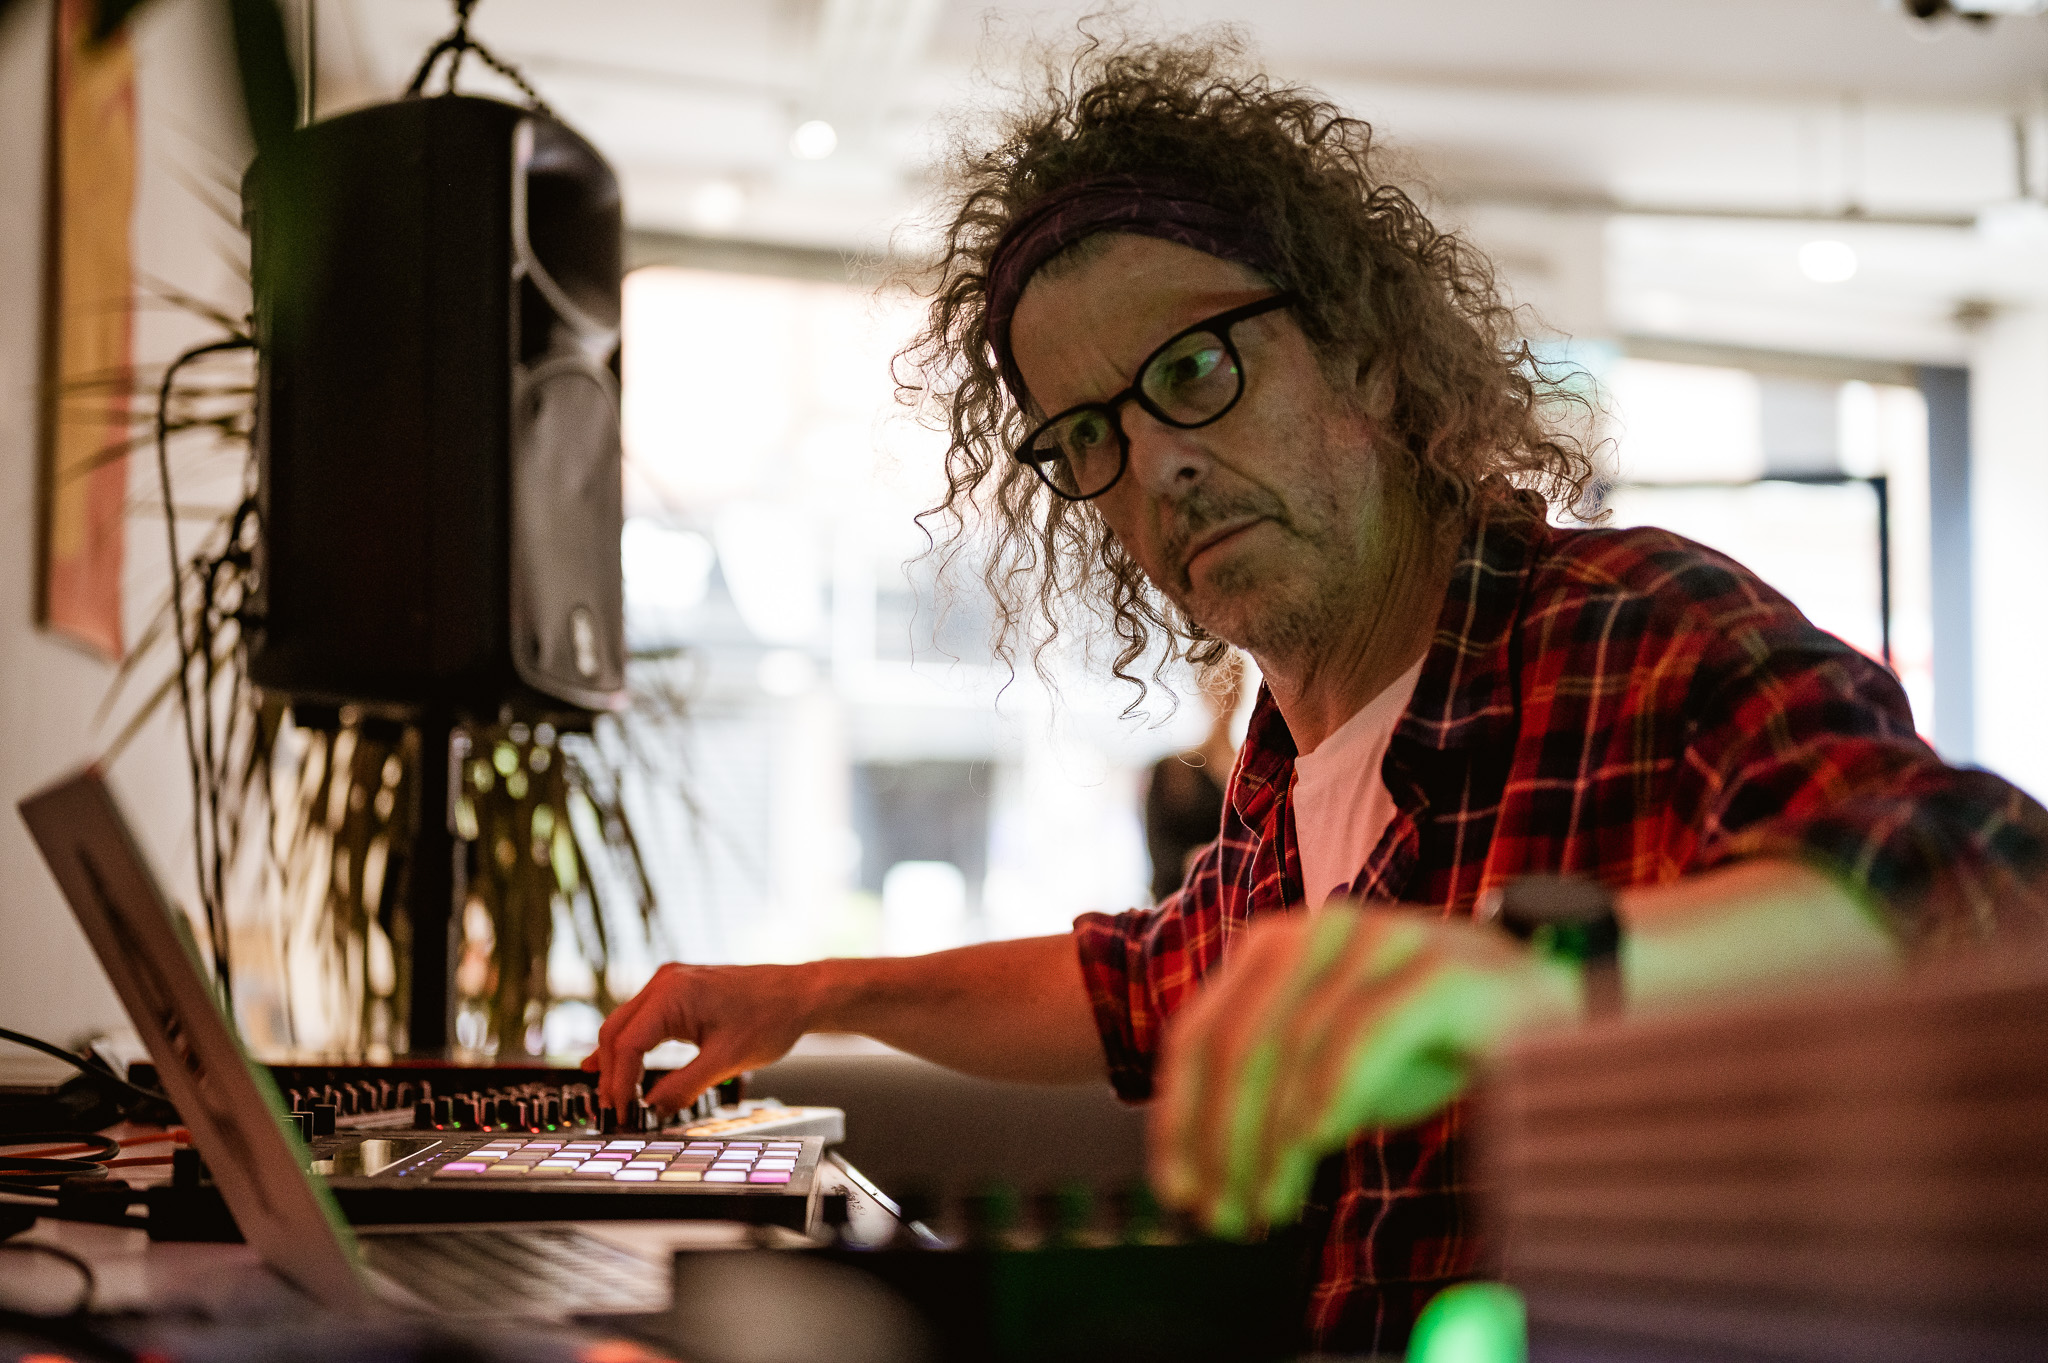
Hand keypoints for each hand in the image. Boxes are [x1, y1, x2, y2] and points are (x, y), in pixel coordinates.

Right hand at [580, 961, 820, 1117]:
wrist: (800, 993)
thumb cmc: (771, 1017)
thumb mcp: (726, 1061)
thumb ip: (684, 1086)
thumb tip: (652, 1110)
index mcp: (672, 993)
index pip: (628, 1043)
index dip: (618, 1082)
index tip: (620, 1112)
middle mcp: (664, 982)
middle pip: (617, 1031)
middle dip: (610, 1073)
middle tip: (611, 1110)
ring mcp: (670, 983)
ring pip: (626, 1025)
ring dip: (617, 1060)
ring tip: (611, 1096)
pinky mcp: (679, 991)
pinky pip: (643, 1019)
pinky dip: (630, 1045)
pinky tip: (613, 1064)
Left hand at [1149, 904, 1577, 1237]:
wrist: (1557, 1002)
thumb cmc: (1436, 1039)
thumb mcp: (1337, 1067)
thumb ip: (1276, 1098)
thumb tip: (1214, 1176)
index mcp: (1274, 948)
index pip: (1198, 1035)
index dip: (1178, 1120)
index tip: (1176, 1191)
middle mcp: (1316, 930)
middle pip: (1236, 1045)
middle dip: (1220, 1143)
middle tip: (1222, 1215)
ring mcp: (1378, 940)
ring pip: (1295, 1045)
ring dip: (1274, 1141)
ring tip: (1271, 1204)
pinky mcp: (1439, 968)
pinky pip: (1367, 1031)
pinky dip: (1333, 1090)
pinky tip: (1319, 1143)